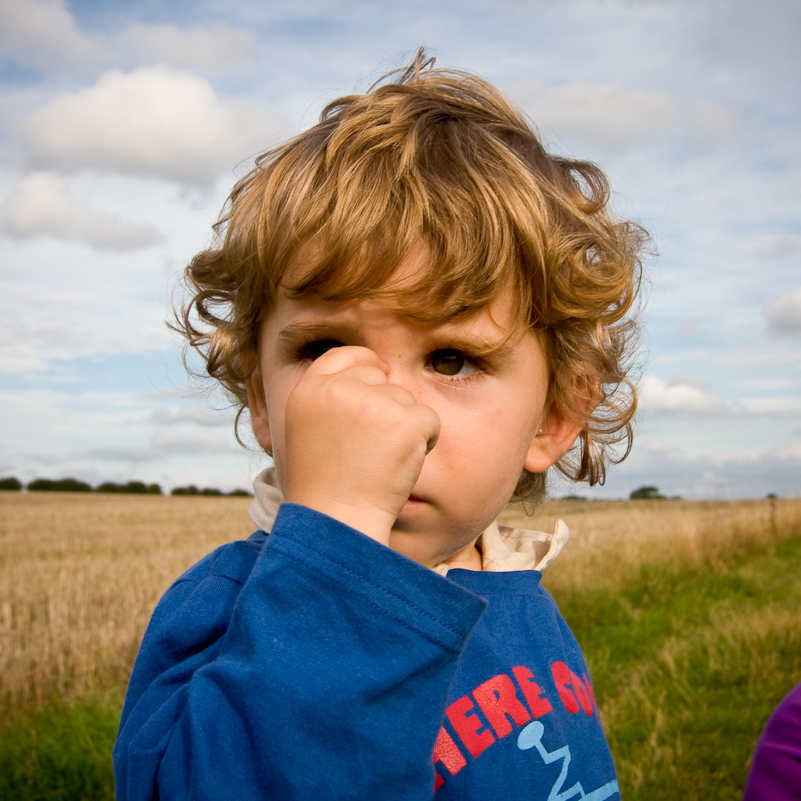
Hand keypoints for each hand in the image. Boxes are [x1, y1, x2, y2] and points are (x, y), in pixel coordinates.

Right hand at [281, 346, 439, 545]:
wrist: (336, 520)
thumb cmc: (322, 486)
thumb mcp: (306, 429)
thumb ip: (331, 398)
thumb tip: (371, 372)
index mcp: (310, 389)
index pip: (345, 355)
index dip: (365, 365)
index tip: (376, 382)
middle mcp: (340, 388)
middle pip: (379, 376)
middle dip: (385, 403)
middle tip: (372, 446)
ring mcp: (374, 402)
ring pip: (406, 399)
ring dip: (403, 427)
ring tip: (380, 462)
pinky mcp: (407, 420)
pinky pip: (429, 420)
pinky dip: (424, 441)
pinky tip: (400, 466)